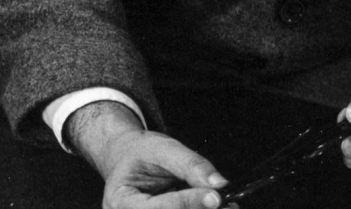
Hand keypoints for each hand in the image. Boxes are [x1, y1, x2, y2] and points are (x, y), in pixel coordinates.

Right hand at [66, 101, 228, 208]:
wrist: (126, 160)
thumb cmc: (142, 153)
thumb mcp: (164, 148)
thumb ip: (191, 166)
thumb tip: (219, 185)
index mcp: (121, 201)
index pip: (159, 208)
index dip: (188, 203)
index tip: (216, 198)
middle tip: (229, 205)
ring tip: (228, 207)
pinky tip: (216, 208)